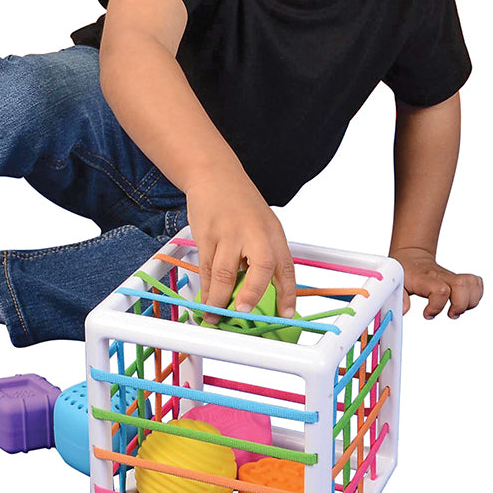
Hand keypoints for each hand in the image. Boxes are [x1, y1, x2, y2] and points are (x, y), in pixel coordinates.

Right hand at [185, 166, 296, 322]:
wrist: (214, 174)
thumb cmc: (240, 203)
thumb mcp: (261, 225)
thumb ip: (263, 254)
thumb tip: (262, 293)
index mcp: (273, 233)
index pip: (285, 267)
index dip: (288, 294)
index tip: (286, 315)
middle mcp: (254, 233)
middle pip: (259, 268)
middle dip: (252, 294)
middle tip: (243, 313)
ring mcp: (228, 234)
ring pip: (224, 273)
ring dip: (219, 299)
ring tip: (215, 317)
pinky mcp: (206, 235)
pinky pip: (206, 267)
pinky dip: (206, 287)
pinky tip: (205, 300)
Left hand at [392, 247, 482, 318]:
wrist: (411, 257)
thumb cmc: (404, 271)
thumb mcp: (396, 283)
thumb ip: (400, 297)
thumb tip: (404, 311)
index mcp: (425, 279)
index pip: (440, 290)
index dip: (437, 306)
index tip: (427, 314)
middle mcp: (441, 276)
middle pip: (462, 286)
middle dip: (460, 306)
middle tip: (450, 313)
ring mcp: (451, 276)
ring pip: (472, 284)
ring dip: (470, 302)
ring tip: (457, 309)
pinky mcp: (458, 278)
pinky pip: (476, 283)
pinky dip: (476, 295)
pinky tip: (464, 301)